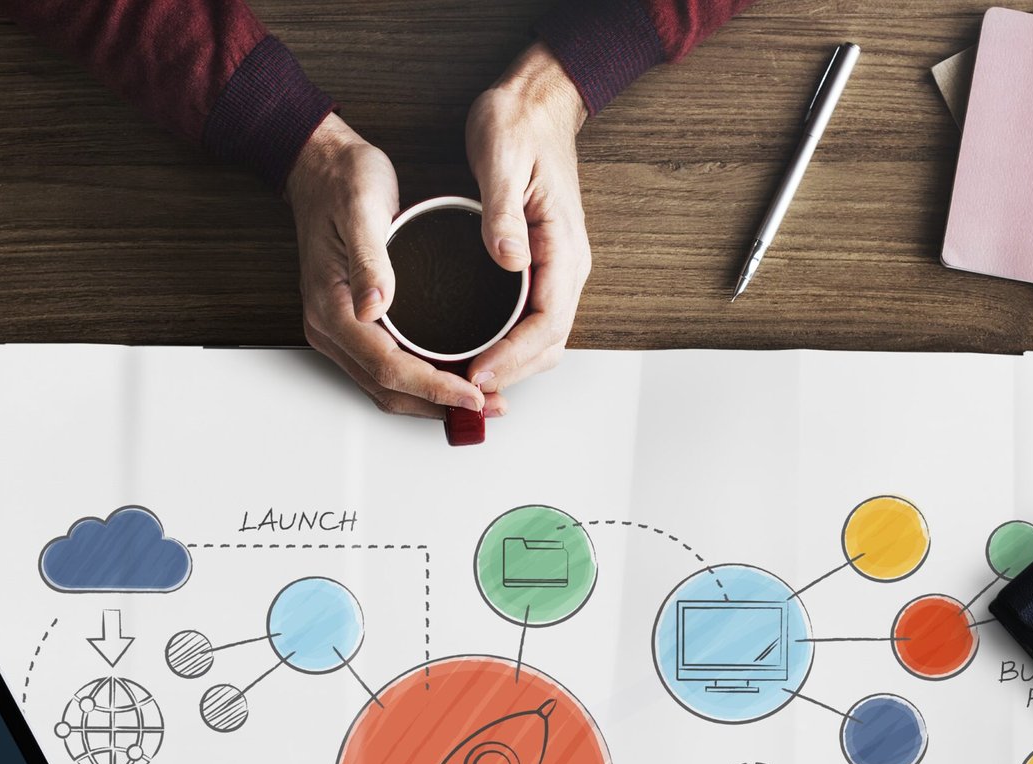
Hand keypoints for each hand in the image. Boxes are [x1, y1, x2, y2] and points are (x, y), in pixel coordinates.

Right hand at [285, 114, 490, 419]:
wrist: (321, 167)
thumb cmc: (343, 182)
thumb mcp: (362, 208)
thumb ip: (369, 260)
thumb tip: (375, 305)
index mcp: (332, 309)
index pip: (388, 367)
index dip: (434, 387)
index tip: (474, 393)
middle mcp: (331, 330)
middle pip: (388, 390)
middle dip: (439, 405)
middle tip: (490, 405)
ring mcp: (340, 332)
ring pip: (387, 388)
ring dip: (432, 401)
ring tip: (479, 401)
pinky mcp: (353, 326)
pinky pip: (387, 369)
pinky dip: (421, 383)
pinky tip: (452, 378)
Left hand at [464, 43, 590, 397]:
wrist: (536, 102)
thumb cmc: (518, 124)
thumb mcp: (502, 158)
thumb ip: (503, 212)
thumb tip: (509, 260)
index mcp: (563, 247)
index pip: (547, 323)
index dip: (513, 356)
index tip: (478, 373)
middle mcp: (567, 267)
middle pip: (548, 345)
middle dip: (510, 374)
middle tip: (465, 391)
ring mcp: (557, 271)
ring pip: (542, 341)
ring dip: (511, 368)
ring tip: (468, 383)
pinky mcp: (541, 269)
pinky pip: (531, 323)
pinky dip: (509, 348)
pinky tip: (478, 354)